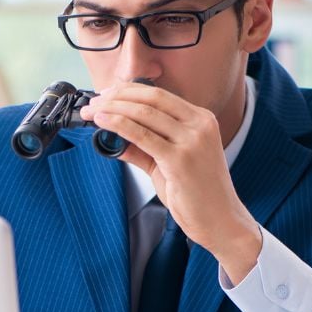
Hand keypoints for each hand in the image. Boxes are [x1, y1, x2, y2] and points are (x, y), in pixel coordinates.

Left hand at [81, 82, 261, 282]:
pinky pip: (143, 136)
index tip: (106, 94)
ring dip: (113, 109)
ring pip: (144, 114)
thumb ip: (143, 148)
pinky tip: (103, 123)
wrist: (220, 220)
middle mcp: (199, 125)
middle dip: (117, 96)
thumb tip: (114, 137)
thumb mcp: (168, 163)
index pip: (159, 95)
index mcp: (201, 119)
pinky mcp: (180, 160)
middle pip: (151, 98)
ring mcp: (192, 141)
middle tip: (93, 102)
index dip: (128, 91)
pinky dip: (119, 125)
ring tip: (91, 113)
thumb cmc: (197, 193)